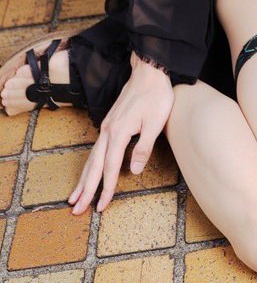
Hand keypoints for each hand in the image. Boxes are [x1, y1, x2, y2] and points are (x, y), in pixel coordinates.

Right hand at [67, 54, 173, 214]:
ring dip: (83, 179)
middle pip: (94, 166)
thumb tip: (133, 171)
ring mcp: (107, 127)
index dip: (106, 189)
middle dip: (85, 190)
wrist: (149, 72)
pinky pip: (96, 149)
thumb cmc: (156, 96)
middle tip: (75, 210)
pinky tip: (88, 173)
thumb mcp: (155, 122)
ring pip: (91, 158)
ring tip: (74, 197)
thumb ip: (144, 148)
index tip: (101, 207)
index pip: (110, 167)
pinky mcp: (110, 124)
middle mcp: (108, 131)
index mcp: (118, 132)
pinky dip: (90, 165)